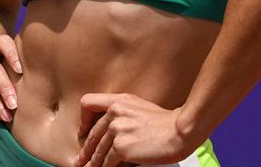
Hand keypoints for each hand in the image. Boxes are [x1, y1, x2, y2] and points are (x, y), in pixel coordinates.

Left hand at [75, 93, 194, 166]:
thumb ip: (124, 113)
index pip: (88, 103)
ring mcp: (117, 129)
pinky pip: (106, 162)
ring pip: (98, 151)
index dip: (83, 120)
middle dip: (85, 150)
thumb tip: (111, 131)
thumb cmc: (166, 122)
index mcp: (120, 100)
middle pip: (91, 134)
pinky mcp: (120, 146)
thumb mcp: (141, 108)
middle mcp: (115, 112)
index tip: (83, 132)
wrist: (179, 131)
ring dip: (93, 163)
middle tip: (81, 160)